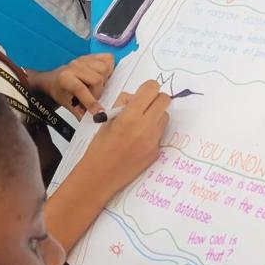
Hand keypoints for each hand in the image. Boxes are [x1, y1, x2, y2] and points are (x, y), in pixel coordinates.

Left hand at [26, 53, 113, 118]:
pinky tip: (104, 75)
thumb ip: (79, 113)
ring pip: (105, 68)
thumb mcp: (66, 104)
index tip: (99, 113)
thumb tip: (93, 121)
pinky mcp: (92, 56)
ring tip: (99, 86)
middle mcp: (75, 66)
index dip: (91, 102)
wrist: (55, 79)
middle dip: (99, 92)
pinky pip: (108, 58)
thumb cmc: (61, 91)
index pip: (81, 89)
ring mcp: (84, 59)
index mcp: (66, 78)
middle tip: (95, 97)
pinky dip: (110, 67)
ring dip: (106, 79)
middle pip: (97, 79)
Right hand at [79, 80, 169, 194]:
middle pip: (165, 100)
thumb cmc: (99, 147)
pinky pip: (160, 134)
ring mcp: (153, 140)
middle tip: (146, 106)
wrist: (100, 175)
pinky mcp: (156, 152)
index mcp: (130, 116)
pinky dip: (153, 133)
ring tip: (141, 124)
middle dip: (156, 99)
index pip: (152, 88)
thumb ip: (123, 105)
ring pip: (165, 117)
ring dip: (156, 115)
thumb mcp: (107, 120)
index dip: (148, 88)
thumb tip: (135, 98)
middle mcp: (145, 126)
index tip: (143, 93)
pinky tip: (139, 141)